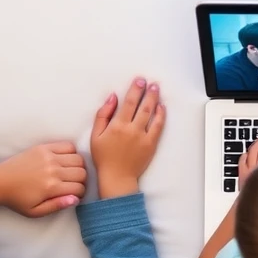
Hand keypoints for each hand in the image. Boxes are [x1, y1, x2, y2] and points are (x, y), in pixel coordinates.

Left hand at [0, 142, 86, 216]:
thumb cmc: (17, 199)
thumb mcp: (35, 211)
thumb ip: (57, 206)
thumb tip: (76, 199)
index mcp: (51, 187)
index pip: (80, 188)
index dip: (79, 194)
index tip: (73, 194)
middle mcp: (53, 170)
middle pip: (82, 173)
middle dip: (81, 181)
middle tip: (72, 184)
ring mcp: (49, 157)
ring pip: (79, 159)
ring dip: (78, 167)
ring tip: (70, 172)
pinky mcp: (44, 148)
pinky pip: (68, 146)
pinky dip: (72, 153)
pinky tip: (65, 160)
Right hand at [90, 77, 165, 198]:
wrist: (117, 177)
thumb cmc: (104, 157)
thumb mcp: (95, 135)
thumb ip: (103, 114)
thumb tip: (112, 98)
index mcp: (117, 125)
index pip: (129, 102)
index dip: (135, 90)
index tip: (139, 81)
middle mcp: (131, 129)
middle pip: (142, 106)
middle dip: (147, 92)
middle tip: (151, 82)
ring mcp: (143, 137)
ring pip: (151, 114)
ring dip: (154, 100)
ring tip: (156, 89)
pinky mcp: (151, 144)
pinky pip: (158, 127)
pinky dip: (161, 116)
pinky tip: (161, 107)